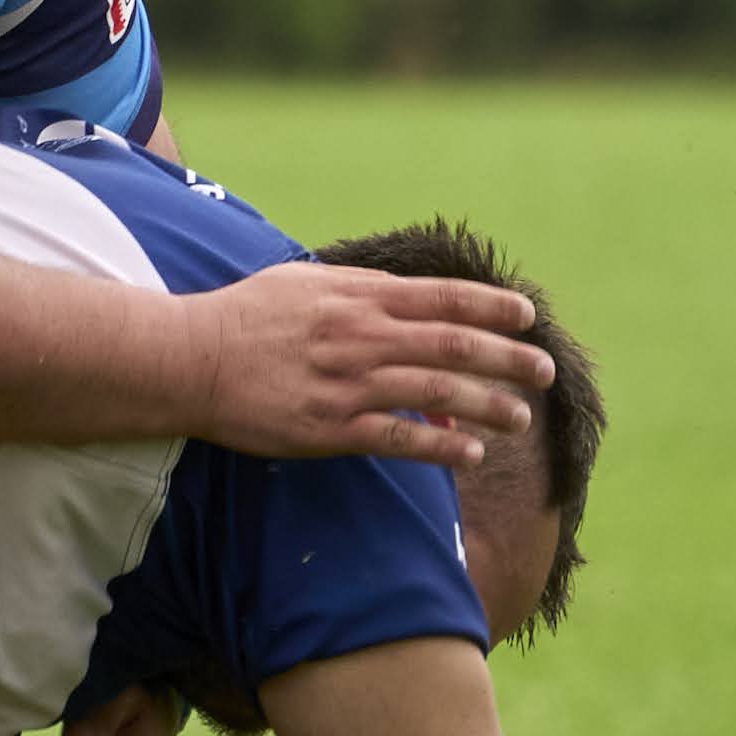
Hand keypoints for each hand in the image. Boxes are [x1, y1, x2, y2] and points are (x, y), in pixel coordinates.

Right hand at [183, 258, 550, 470]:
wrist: (190, 360)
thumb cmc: (244, 317)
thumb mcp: (304, 282)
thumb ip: (358, 289)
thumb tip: (404, 296)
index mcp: (358, 297)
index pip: (443, 298)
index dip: (492, 307)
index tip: (527, 317)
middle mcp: (362, 336)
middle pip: (454, 346)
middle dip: (508, 359)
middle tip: (545, 371)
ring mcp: (349, 384)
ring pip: (438, 395)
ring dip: (488, 406)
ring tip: (521, 418)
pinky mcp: (331, 428)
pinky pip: (401, 439)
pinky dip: (442, 446)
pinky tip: (471, 453)